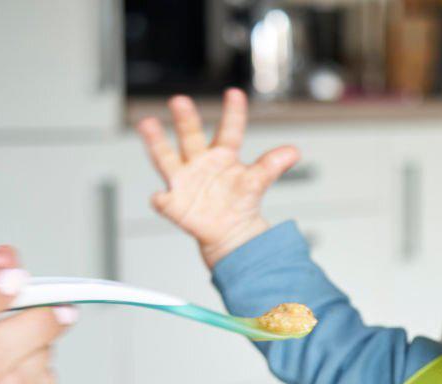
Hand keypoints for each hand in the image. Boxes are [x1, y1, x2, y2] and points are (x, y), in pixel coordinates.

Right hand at [136, 88, 300, 267]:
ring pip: (166, 158)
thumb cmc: (239, 200)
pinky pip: (163, 200)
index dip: (233, 114)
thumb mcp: (257, 182)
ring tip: (147, 123)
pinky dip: (161, 198)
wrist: (227, 231)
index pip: (229, 131)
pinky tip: (161, 196)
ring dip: (155, 141)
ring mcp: (183, 180)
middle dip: (185, 119)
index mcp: (222, 154)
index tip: (235, 94)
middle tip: (180, 100)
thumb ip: (272, 166)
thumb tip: (293, 152)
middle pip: (190, 136)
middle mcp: (199, 161)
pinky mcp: (173, 202)